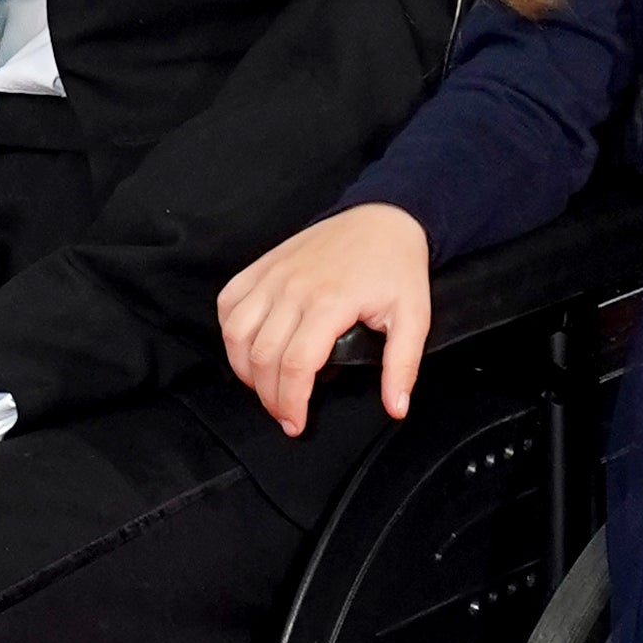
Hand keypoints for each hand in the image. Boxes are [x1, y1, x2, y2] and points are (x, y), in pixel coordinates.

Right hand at [217, 205, 430, 434]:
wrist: (383, 218)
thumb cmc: (396, 266)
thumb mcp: (414, 317)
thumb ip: (403, 366)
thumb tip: (396, 407)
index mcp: (330, 301)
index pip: (295, 366)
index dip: (291, 403)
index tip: (297, 424)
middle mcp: (293, 287)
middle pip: (262, 356)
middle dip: (269, 397)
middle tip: (285, 414)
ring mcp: (273, 274)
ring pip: (237, 332)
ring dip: (244, 369)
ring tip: (265, 387)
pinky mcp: (263, 265)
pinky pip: (229, 302)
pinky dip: (231, 331)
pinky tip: (249, 348)